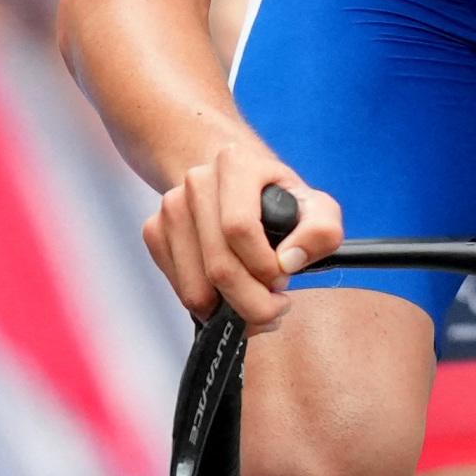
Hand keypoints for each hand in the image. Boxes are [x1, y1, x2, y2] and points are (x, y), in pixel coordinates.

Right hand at [144, 142, 341, 329]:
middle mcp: (196, 180)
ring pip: (196, 289)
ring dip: (231, 311)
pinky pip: (180, 291)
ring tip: (255, 300)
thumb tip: (289, 261)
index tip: (284, 279)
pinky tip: (229, 295)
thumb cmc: (279, 204)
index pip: (239, 228)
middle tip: (275, 305)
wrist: (235, 188)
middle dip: (253, 302)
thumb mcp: (317, 210)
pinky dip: (209, 308)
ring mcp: (170, 206)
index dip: (264, 267)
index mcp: (236, 163)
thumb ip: (322, 232)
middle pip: (218, 267)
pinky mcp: (154, 231)